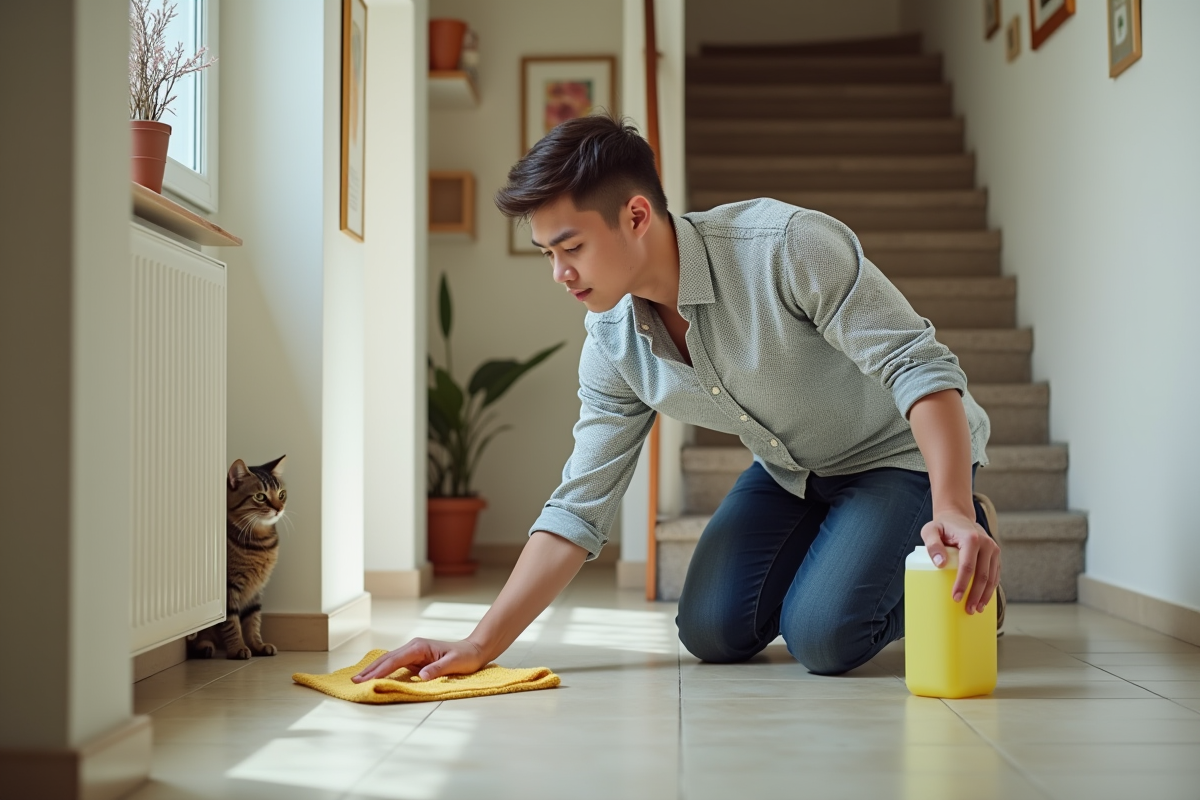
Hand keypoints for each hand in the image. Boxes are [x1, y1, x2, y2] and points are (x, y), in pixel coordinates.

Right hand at [351, 638, 488, 682]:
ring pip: (389, 660)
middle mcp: (413, 647)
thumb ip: (438, 670)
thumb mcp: (455, 664)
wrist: (474, 650)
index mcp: (419, 647)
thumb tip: (422, 676)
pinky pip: (395, 664)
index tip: (366, 679)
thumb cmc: (465, 657)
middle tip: (354, 681)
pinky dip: (383, 670)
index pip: (395, 660)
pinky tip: (374, 675)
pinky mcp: (415, 658)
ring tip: (359, 679)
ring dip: (373, 669)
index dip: (380, 670)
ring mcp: (413, 652)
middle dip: (370, 670)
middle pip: (387, 658)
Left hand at [920, 511, 1000, 614]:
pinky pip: (995, 575)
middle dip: (975, 595)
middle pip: (982, 575)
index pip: (968, 566)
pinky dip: (990, 589)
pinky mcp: (995, 555)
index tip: (956, 598)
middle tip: (967, 610)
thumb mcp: (930, 530)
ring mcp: (993, 550)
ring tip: (976, 609)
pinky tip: (984, 600)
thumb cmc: (942, 526)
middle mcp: (986, 544)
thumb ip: (932, 545)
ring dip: (985, 595)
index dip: (963, 584)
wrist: (958, 517)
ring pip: (992, 577)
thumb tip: (940, 564)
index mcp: (971, 538)